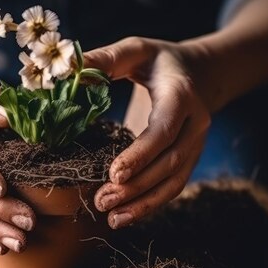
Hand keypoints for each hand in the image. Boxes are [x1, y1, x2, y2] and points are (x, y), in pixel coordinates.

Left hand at [85, 37, 211, 228]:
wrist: (201, 73)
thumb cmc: (160, 61)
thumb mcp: (135, 49)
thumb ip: (105, 59)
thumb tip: (66, 72)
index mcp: (181, 96)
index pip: (164, 131)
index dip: (141, 154)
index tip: (114, 174)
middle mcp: (195, 125)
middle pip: (169, 163)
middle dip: (136, 186)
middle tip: (101, 200)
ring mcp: (195, 146)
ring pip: (173, 182)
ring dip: (143, 203)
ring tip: (111, 218)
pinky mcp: (188, 160)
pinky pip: (172, 187)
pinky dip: (150, 205)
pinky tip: (123, 217)